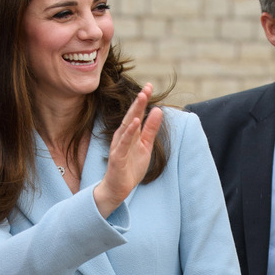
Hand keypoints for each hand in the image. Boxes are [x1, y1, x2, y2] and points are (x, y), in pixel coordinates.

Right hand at [93, 83, 162, 217]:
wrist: (118, 188)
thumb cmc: (130, 167)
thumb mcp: (145, 146)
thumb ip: (151, 129)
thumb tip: (158, 110)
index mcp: (130, 133)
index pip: (137, 113)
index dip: (143, 100)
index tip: (150, 85)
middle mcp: (123, 136)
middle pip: (132, 116)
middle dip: (139, 101)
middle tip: (147, 87)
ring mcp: (119, 146)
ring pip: (127, 125)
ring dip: (134, 111)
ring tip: (142, 98)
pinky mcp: (117, 157)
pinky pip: (123, 142)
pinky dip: (129, 132)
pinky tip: (135, 122)